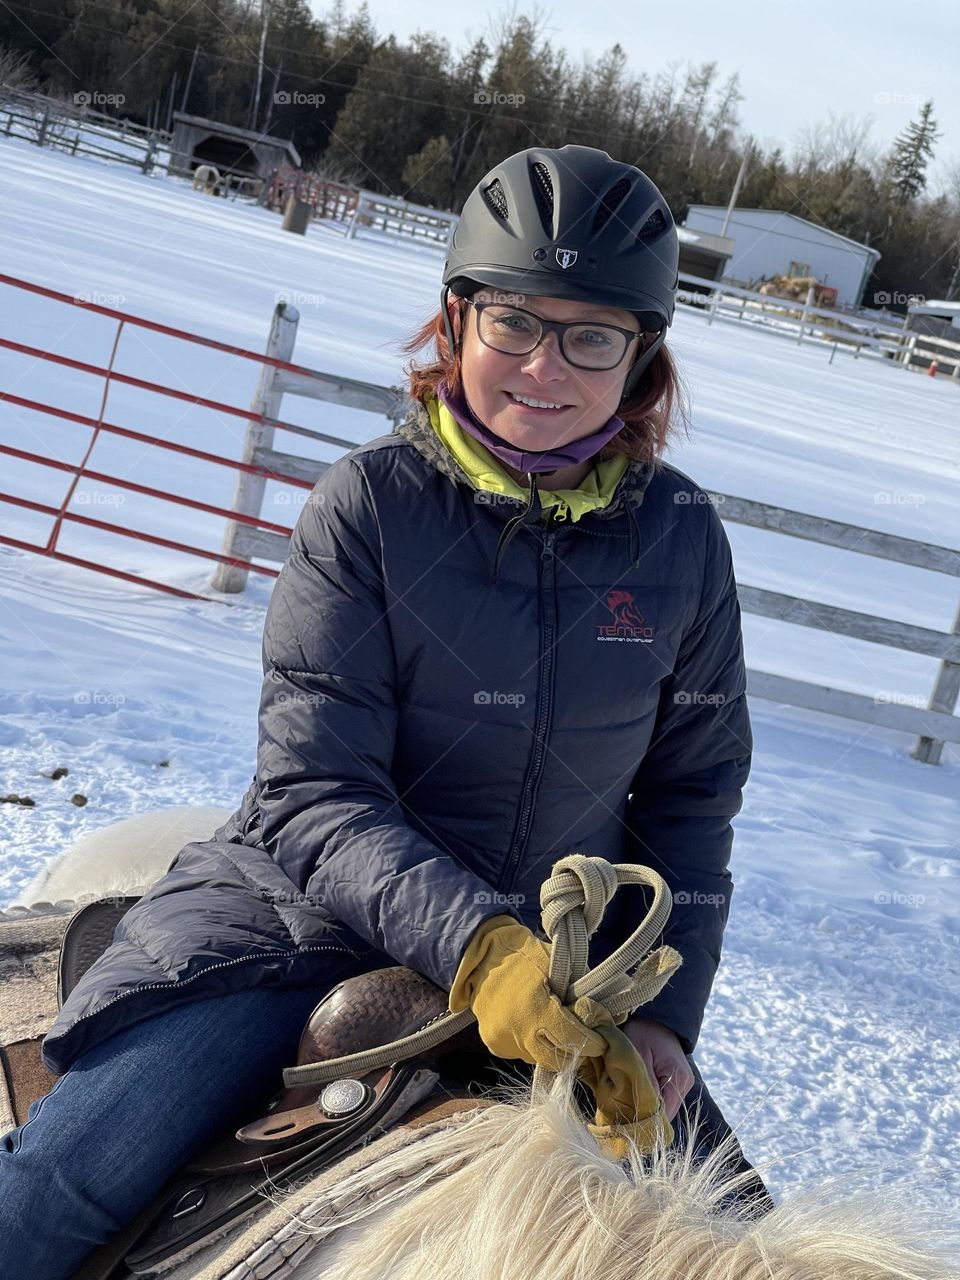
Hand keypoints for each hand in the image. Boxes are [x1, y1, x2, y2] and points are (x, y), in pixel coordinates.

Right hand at [448, 917, 607, 1069]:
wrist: (483, 954)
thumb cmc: (527, 955)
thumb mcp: (561, 964)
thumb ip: (587, 991)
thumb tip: (619, 1014)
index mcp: (536, 1007)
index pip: (573, 1040)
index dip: (592, 1042)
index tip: (601, 1038)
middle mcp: (518, 1030)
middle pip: (557, 1060)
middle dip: (574, 1051)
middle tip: (583, 1037)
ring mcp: (502, 1040)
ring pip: (539, 1058)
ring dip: (552, 1047)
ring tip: (554, 1026)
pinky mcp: (493, 1044)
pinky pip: (522, 1052)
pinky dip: (533, 1043)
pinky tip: (533, 1024)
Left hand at [622, 1016, 694, 1121]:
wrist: (656, 1015)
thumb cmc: (643, 1030)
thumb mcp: (638, 1051)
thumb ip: (642, 1081)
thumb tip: (641, 1111)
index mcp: (678, 1079)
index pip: (663, 1114)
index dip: (644, 1120)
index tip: (623, 1119)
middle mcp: (684, 1085)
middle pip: (663, 1114)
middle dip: (643, 1114)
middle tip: (620, 1111)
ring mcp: (681, 1084)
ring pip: (662, 1108)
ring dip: (645, 1106)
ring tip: (626, 1102)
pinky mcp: (675, 1082)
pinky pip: (662, 1099)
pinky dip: (649, 1099)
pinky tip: (635, 1094)